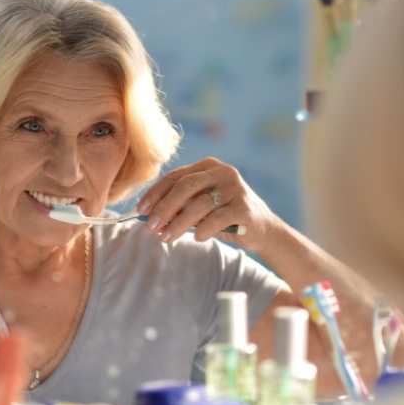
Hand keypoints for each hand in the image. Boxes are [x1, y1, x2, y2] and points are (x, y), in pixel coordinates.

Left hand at [137, 157, 280, 250]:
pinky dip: (204, 230)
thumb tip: (150, 217)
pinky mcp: (245, 207)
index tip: (141, 210)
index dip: (156, 193)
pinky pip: (217, 219)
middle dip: (164, 208)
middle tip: (150, 226)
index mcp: (208, 166)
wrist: (262, 228)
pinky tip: (196, 238)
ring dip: (179, 223)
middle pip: (185, 186)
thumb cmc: (224, 216)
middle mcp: (222, 172)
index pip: (176, 176)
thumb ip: (180, 206)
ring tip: (166, 237)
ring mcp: (235, 188)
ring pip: (199, 204)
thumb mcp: (200, 207)